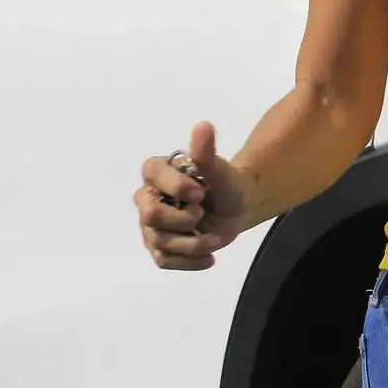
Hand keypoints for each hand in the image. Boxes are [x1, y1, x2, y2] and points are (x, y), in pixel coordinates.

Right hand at [136, 122, 250, 270]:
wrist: (239, 208)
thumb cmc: (227, 184)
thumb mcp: (221, 170)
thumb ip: (207, 153)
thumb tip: (203, 125)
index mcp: (159, 172)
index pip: (151, 173)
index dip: (175, 185)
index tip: (200, 192)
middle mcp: (149, 198)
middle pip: (150, 215)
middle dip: (181, 219)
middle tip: (202, 213)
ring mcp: (151, 225)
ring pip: (159, 241)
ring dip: (192, 243)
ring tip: (215, 239)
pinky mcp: (161, 247)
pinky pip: (164, 260)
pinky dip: (189, 262)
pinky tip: (210, 258)